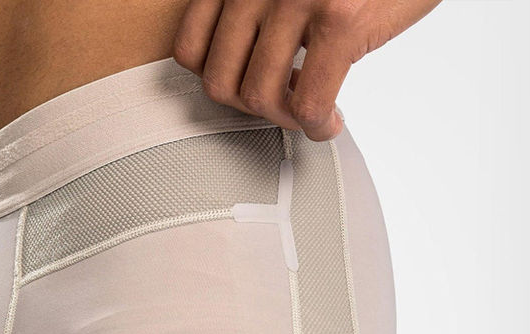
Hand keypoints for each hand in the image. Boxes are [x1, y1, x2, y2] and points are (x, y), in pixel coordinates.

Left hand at [173, 0, 441, 140]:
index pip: (190, 49)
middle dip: (253, 108)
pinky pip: (309, 103)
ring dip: (287, 120)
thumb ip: (260, 9)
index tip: (248, 87)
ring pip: (259, 97)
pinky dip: (318, 127)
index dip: (219, 80)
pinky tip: (331, 122)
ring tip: (312, 112)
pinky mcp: (339, 18)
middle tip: (283, 105)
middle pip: (220, 82)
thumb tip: (242, 69)